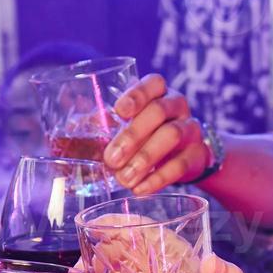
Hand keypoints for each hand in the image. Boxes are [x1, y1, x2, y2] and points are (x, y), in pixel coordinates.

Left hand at [104, 74, 210, 194]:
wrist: (185, 156)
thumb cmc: (149, 134)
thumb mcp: (132, 124)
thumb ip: (109, 124)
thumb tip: (75, 128)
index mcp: (159, 93)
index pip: (153, 84)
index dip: (137, 95)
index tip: (119, 111)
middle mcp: (178, 106)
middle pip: (159, 111)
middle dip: (133, 135)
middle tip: (111, 158)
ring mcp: (191, 129)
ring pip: (172, 135)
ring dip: (145, 158)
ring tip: (124, 178)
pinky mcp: (197, 154)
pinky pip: (180, 165)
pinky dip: (158, 178)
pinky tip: (140, 189)